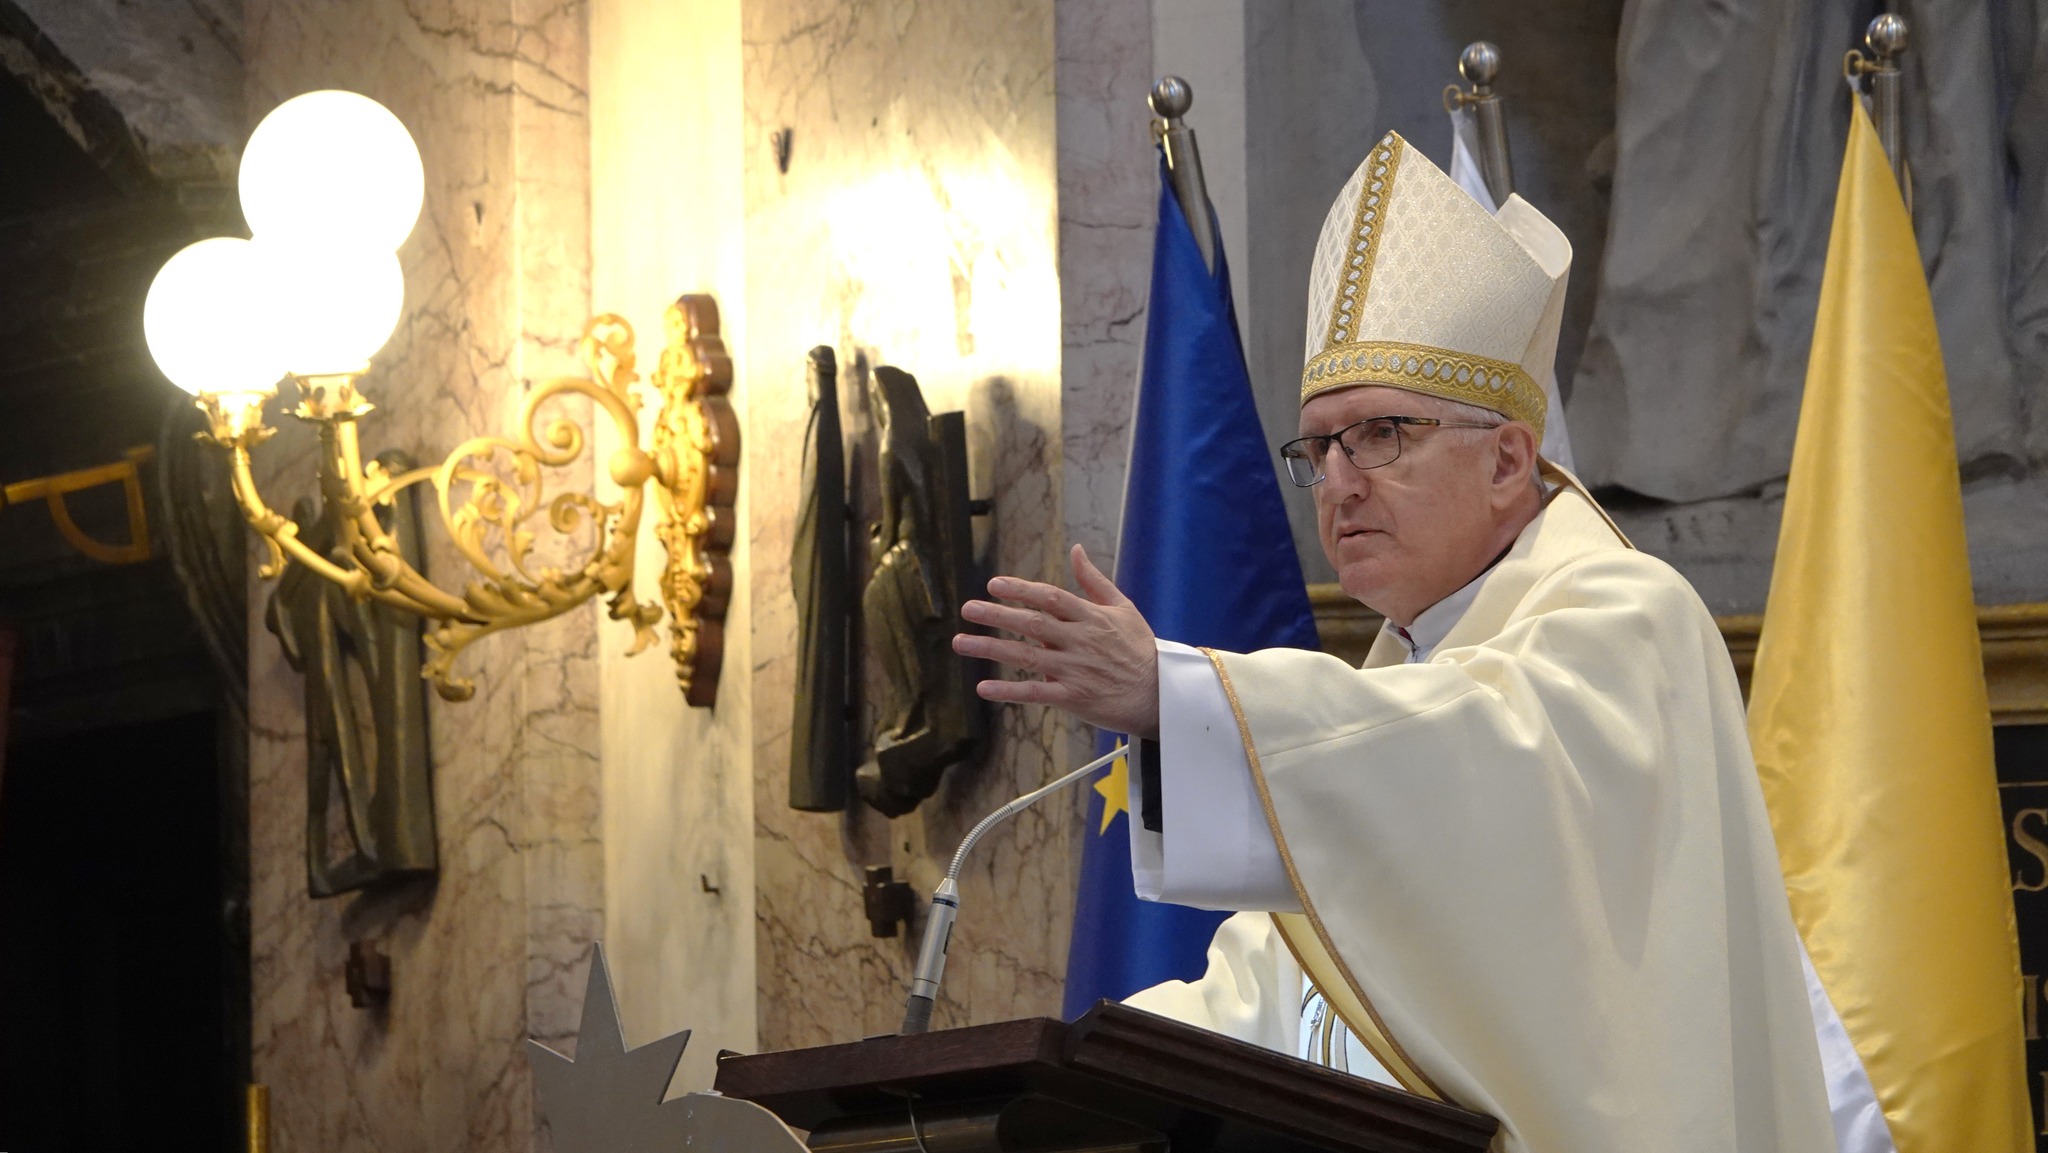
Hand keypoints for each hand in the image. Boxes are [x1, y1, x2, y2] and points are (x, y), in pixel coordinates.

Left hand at [954, 544, 1159, 737]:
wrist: (1161, 695)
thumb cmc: (1140, 649)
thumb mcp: (1123, 608)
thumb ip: (1094, 580)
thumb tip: (1076, 549)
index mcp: (1091, 618)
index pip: (1050, 597)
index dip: (1021, 589)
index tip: (994, 584)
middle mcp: (1080, 641)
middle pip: (1033, 624)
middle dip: (998, 615)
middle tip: (967, 608)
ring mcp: (1076, 670)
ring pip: (1027, 657)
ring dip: (991, 649)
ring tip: (961, 642)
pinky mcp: (1074, 698)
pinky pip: (1036, 693)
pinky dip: (1009, 691)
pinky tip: (984, 688)